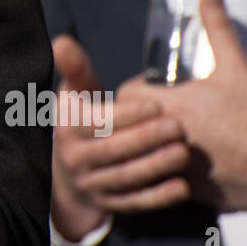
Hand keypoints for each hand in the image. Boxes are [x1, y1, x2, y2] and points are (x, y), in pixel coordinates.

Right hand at [50, 34, 189, 240]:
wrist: (67, 173)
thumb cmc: (82, 120)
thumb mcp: (75, 94)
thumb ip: (75, 68)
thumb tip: (62, 41)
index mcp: (69, 128)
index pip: (97, 122)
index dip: (126, 115)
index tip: (156, 105)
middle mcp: (75, 158)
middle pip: (113, 150)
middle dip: (147, 139)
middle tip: (179, 127)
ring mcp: (91, 184)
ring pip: (125, 177)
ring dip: (156, 167)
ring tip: (184, 153)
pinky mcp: (108, 204)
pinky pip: (134, 203)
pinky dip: (158, 197)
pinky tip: (182, 188)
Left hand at [119, 0, 246, 211]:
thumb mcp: (235, 65)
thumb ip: (215, 25)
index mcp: (169, 106)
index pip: (125, 98)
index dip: (136, 94)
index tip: (154, 92)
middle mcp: (165, 139)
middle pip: (128, 128)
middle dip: (137, 120)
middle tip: (160, 114)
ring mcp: (175, 169)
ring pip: (141, 157)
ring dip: (149, 147)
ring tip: (170, 138)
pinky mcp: (189, 193)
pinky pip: (162, 183)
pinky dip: (169, 173)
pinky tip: (189, 162)